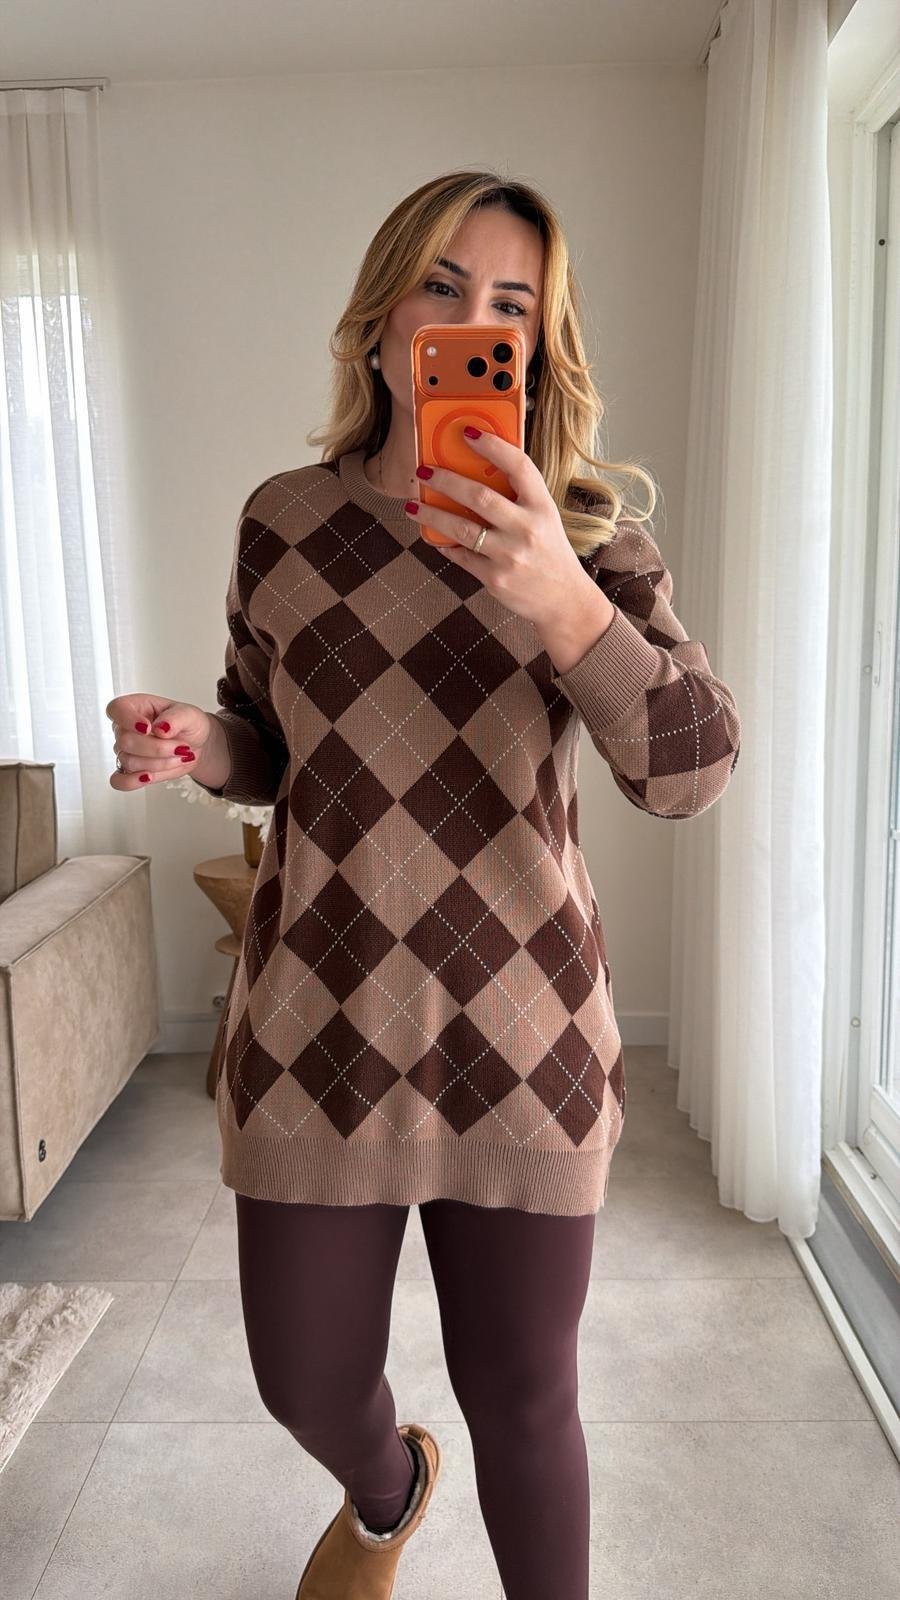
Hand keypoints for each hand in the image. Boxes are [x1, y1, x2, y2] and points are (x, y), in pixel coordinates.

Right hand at [106, 695, 212, 789]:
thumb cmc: (187, 725)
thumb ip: (176, 718)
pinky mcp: (129, 771)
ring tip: (179, 757)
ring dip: (160, 764)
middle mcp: (125, 728)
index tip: (148, 728)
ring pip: (131, 762)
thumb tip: (161, 728)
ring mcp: (125, 751)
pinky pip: (119, 780)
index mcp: (135, 707)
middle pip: (126, 742)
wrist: (193, 746)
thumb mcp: (190, 715)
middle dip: (158, 748)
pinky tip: (149, 777)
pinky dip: (132, 782)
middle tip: (182, 747)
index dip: (128, 719)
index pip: (117, 708)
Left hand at [405, 429, 589, 626]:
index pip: (519, 467)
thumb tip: (478, 473)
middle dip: (446, 480)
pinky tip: (434, 537)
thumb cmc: (550, 553)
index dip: (493, 446)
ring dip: (431, 515)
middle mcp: (527, 529)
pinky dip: (444, 545)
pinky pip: (460, 556)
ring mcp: (510, 555)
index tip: (468, 432)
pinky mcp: (495, 578)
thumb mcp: (545, 519)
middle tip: (424, 471)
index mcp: (542, 507)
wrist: (564, 600)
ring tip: (411, 505)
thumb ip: (519, 498)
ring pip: (461, 528)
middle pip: (479, 496)